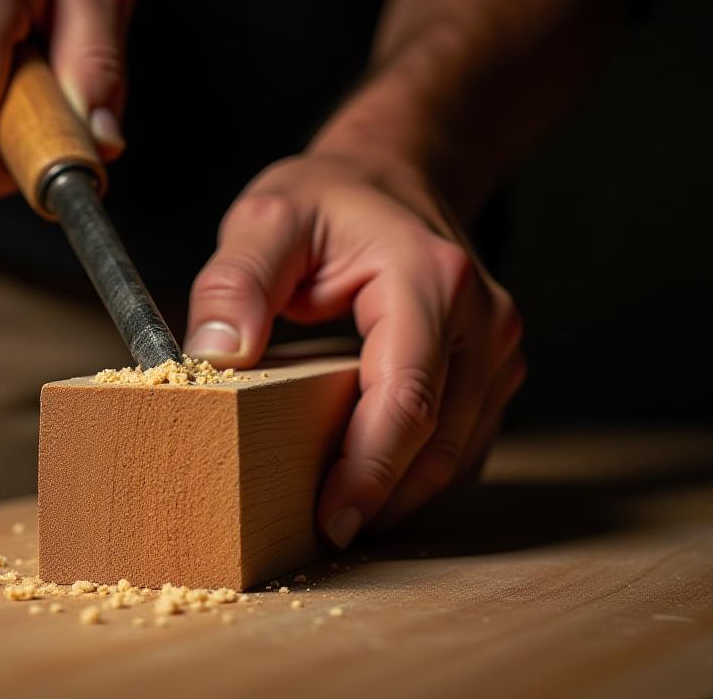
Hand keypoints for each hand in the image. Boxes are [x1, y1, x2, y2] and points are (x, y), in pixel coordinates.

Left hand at [184, 148, 524, 547]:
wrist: (393, 176)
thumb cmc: (329, 199)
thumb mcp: (266, 218)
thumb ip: (235, 281)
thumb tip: (216, 357)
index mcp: (429, 279)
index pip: (408, 396)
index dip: (370, 469)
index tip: (330, 519)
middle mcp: (482, 316)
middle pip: (439, 439)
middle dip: (382, 496)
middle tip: (320, 535)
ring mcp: (497, 345)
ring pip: (458, 451)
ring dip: (402, 493)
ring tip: (339, 515)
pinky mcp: (494, 369)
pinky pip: (464, 442)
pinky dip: (419, 472)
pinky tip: (371, 485)